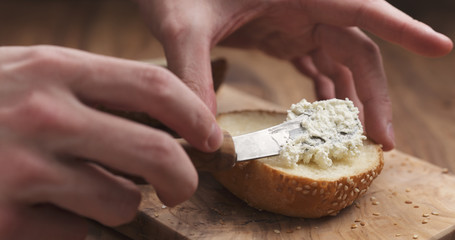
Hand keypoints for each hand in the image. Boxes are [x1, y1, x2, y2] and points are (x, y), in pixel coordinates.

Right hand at [0, 45, 222, 238]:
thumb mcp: (34, 72)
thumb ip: (94, 88)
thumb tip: (164, 113)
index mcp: (56, 68)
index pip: (155, 87)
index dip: (195, 115)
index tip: (209, 137)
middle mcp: (44, 115)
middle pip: (157, 153)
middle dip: (183, 179)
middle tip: (180, 188)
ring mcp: (22, 170)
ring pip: (121, 203)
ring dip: (119, 203)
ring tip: (88, 190)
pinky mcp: (5, 221)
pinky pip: (76, 233)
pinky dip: (73, 226)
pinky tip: (43, 208)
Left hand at [135, 0, 452, 150]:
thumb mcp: (182, 26)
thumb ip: (192, 75)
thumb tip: (206, 138)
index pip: (362, 8)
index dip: (404, 29)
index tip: (441, 49)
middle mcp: (304, 3)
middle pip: (358, 48)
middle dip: (374, 94)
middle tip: (382, 141)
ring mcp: (294, 19)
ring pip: (341, 58)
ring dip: (353, 96)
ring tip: (356, 136)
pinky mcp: (281, 32)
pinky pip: (317, 61)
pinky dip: (326, 87)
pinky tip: (323, 113)